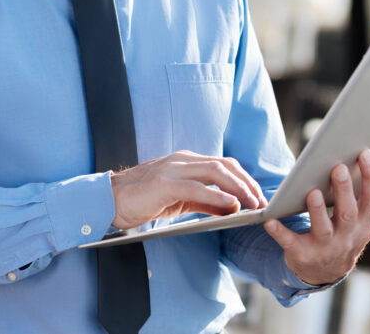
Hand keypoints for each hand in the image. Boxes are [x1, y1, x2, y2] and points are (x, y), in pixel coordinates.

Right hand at [109, 150, 267, 229]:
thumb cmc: (143, 200)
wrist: (108, 200)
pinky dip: (216, 195)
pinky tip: (230, 205)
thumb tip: (231, 207)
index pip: (223, 164)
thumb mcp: (179, 199)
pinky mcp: (164, 183)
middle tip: (261, 201)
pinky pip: (196, 187)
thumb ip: (204, 201)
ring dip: (238, 188)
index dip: (244, 178)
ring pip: (215, 172)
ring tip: (251, 203)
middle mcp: (182, 160)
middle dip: (247, 183)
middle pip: (224, 165)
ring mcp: (173, 169)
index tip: (258, 195)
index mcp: (186, 161)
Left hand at [264, 148, 369, 285]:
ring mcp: (325, 247)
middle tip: (338, 167)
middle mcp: (348, 237)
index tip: (365, 153)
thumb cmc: (347, 233)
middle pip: (348, 213)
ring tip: (312, 192)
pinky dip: (280, 232)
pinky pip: (290, 243)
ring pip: (323, 229)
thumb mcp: (366, 219)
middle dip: (345, 190)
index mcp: (366, 224)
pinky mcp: (302, 254)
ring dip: (318, 211)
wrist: (325, 271)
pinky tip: (271, 221)